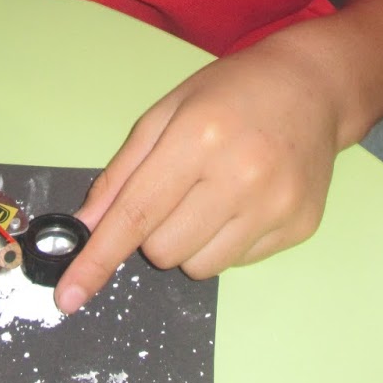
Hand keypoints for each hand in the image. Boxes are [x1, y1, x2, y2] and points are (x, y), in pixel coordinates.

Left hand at [56, 33, 341, 312]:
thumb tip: (85, 229)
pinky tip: (243, 201)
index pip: (136, 215)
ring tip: (210, 197)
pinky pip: (238, 264)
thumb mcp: (165, 113)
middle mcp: (241, 176)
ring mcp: (276, 206)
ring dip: (188, 244)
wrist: (312, 86)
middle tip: (173, 194)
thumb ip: (122, 174)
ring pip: (200, 267)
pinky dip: (226, 242)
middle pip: (164, 250)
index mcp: (199, 137)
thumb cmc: (231, 93)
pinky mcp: (300, 227)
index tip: (70, 295)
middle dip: (152, 234)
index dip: (97, 259)